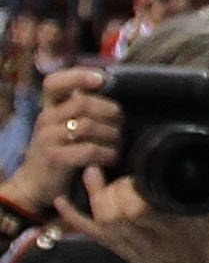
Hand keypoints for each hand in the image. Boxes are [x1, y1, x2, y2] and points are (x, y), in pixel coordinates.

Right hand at [0, 66, 119, 216]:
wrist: (34, 186)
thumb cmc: (58, 152)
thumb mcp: (61, 126)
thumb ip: (77, 108)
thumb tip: (108, 88)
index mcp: (49, 108)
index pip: (54, 83)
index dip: (78, 76)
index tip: (101, 79)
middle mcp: (45, 119)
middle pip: (83, 103)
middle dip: (110, 112)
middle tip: (120, 125)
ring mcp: (48, 139)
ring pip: (89, 126)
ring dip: (112, 135)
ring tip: (118, 144)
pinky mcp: (55, 158)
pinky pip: (88, 150)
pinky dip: (107, 153)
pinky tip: (112, 158)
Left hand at [53, 165, 208, 262]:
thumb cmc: (203, 237)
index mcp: (167, 221)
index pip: (138, 204)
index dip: (131, 187)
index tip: (138, 169)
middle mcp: (142, 232)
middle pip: (114, 209)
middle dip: (112, 188)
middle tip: (118, 171)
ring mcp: (126, 241)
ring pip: (101, 218)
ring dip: (93, 194)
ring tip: (92, 172)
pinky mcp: (115, 247)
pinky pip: (89, 232)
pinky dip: (72, 217)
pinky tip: (61, 200)